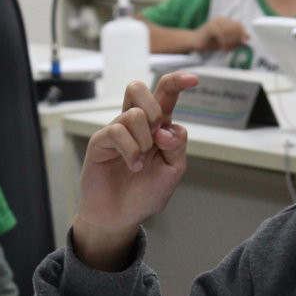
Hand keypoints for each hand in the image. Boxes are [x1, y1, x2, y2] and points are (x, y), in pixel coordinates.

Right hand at [71, 71, 199, 270]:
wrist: (120, 215)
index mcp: (157, 127)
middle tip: (157, 138)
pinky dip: (131, 151)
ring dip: (144, 140)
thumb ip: (177, 146)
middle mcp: (136, 124)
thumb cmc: (144, 193)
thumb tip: (165, 129)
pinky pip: (116, 132)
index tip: (195, 79)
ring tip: (142, 162)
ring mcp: (117, 131)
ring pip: (133, 113)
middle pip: (138, 89)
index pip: (165, 95)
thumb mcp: (172, 170)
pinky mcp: (100, 142)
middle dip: (155, 109)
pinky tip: (134, 167)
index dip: (177, 82)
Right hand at [193, 16, 247, 51]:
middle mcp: (221, 19)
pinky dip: (224, 43)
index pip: (239, 25)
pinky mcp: (210, 27)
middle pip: (236, 28)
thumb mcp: (226, 42)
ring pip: (229, 31)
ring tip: (227, 49)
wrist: (194, 42)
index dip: (242, 34)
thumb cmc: (210, 42)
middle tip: (232, 48)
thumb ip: (236, 39)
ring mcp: (215, 22)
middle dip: (236, 40)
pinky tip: (222, 48)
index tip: (243, 43)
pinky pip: (222, 35)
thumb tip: (248, 37)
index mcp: (226, 21)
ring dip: (230, 42)